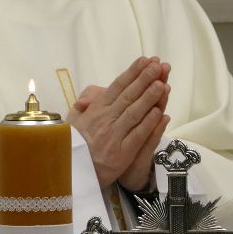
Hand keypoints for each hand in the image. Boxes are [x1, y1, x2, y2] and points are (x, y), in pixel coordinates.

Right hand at [72, 57, 171, 190]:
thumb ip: (86, 104)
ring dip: (149, 98)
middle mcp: (105, 120)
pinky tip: (159, 112)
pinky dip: (148, 124)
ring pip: (134, 113)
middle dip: (144, 79)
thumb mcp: (74, 120)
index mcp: (95, 110)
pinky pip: (137, 136)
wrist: (70, 173)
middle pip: (127, 96)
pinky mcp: (121, 153)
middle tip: (158, 66)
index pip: (117, 87)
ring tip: (162, 84)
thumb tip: (92, 94)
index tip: (146, 60)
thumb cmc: (75, 144)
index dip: (132, 73)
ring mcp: (114, 136)